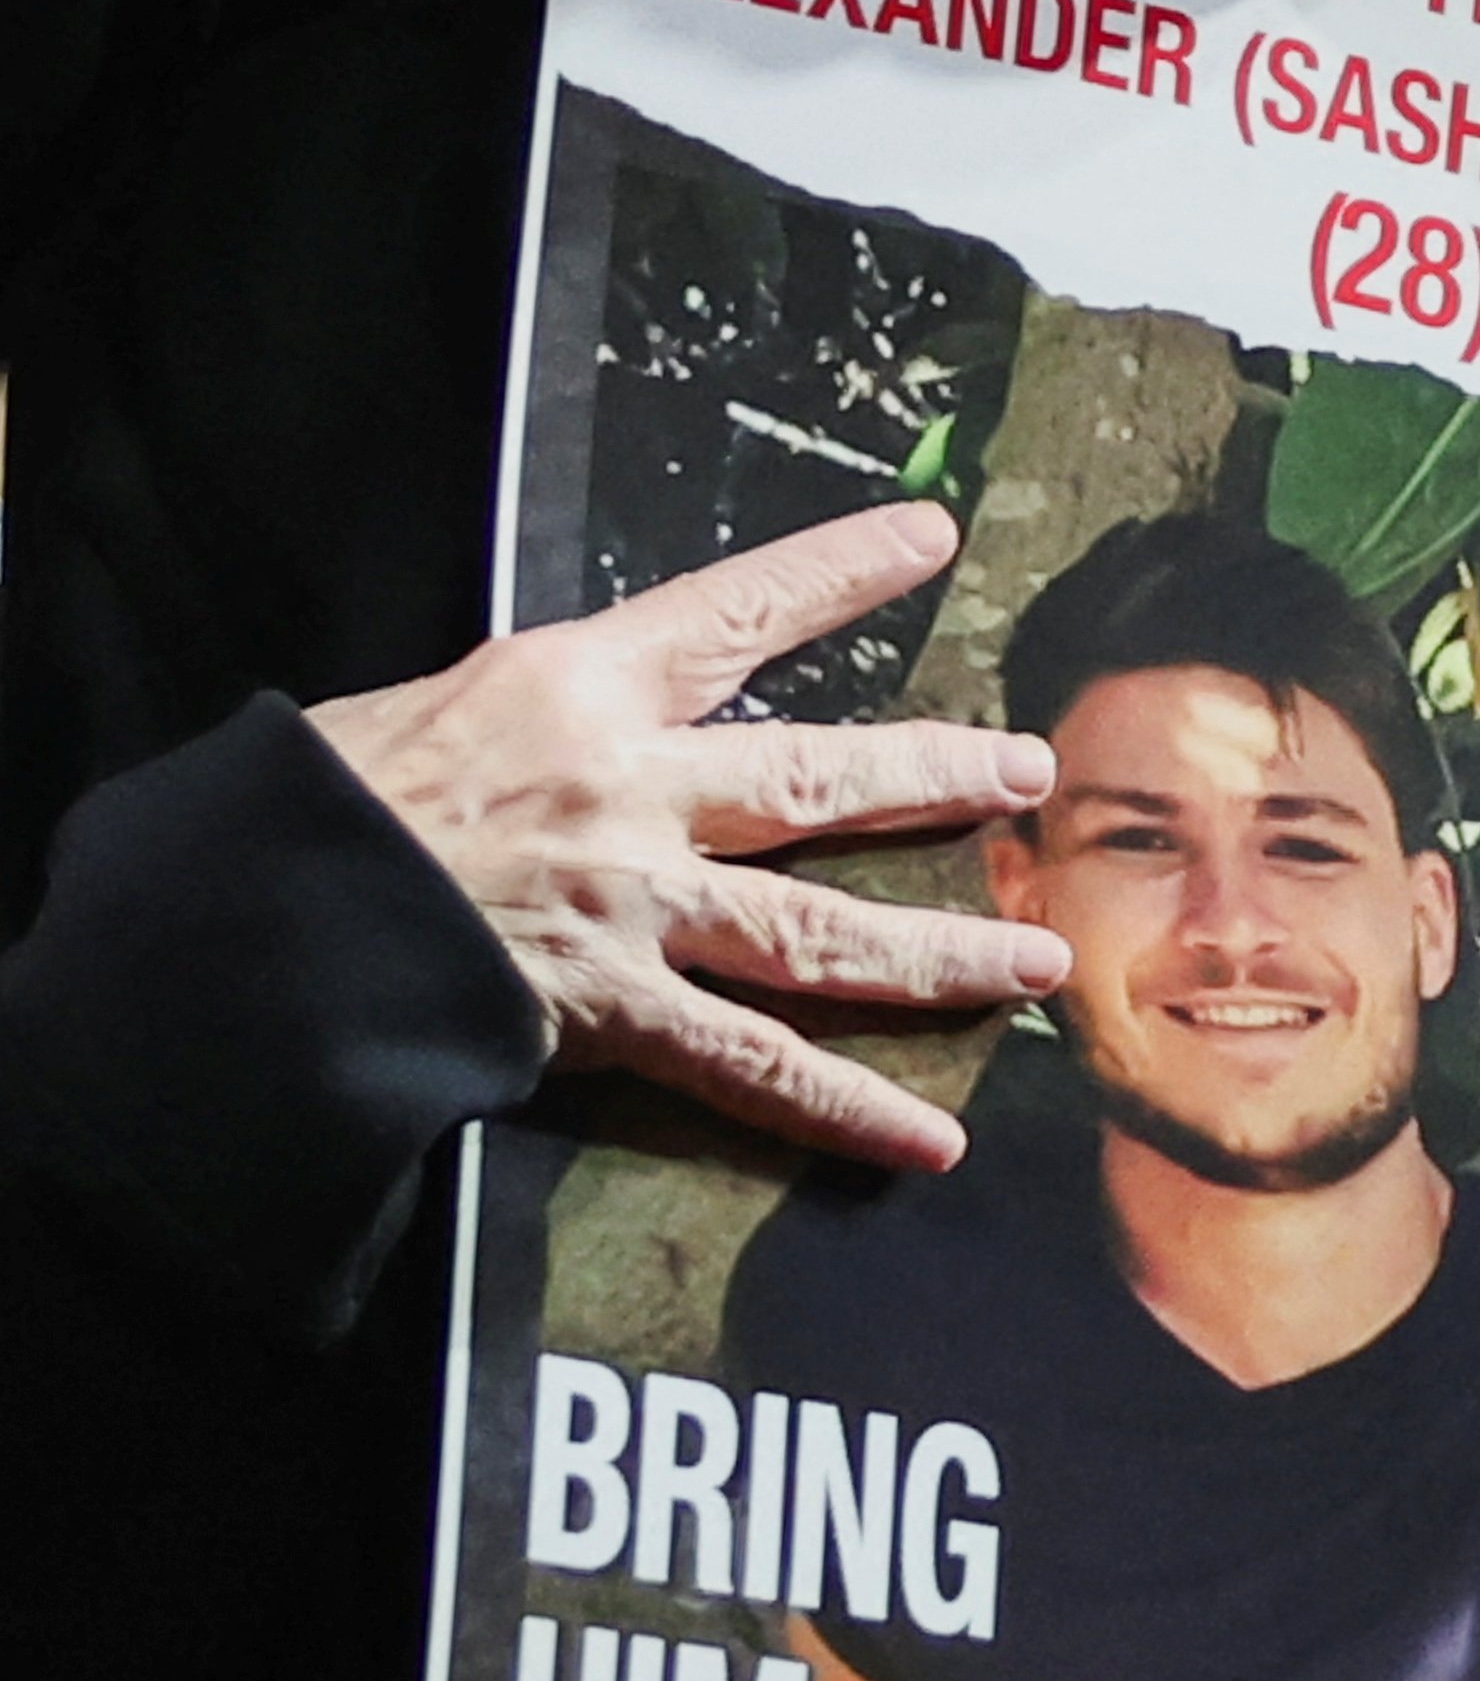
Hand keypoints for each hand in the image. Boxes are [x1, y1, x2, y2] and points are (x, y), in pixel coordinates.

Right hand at [308, 502, 1061, 1174]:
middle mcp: (629, 788)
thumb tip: (551, 726)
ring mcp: (633, 906)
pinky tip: (930, 1142)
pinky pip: (754, 1069)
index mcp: (570, 686)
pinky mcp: (612, 1012)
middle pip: (822, 776)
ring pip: (824, 929)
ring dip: (942, 949)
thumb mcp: (414, 716)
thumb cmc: (299, 813)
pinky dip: (845, 1110)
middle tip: (1032, 772)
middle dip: (940, 773)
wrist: (239, 921)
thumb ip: (519, 722)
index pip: (734, 613)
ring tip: (1040, 958)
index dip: (835, 572)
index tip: (927, 538)